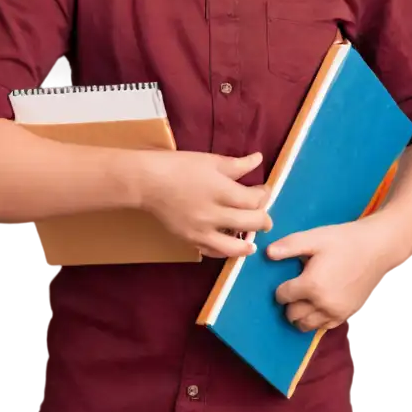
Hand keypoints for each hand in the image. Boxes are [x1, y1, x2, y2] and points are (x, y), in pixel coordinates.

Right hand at [136, 150, 271, 258]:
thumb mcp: (210, 161)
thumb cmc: (179, 167)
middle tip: (263, 215)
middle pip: (250, 223)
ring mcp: (202, 231)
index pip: (254, 201)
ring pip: (235, 247)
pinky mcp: (190, 240)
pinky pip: (213, 252)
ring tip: (252, 239)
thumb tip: (259, 159)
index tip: (262, 190)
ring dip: (248, 243)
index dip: (263, 196)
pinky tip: (230, 246)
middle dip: (263, 219)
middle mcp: (214, 214)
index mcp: (221, 191)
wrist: (147, 182)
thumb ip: (237, 165)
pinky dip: (225, 251)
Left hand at [268, 215, 402, 331]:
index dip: (280, 287)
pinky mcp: (346, 315)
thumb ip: (289, 246)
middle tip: (294, 288)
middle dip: (288, 303)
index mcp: (311, 285)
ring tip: (303, 298)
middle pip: (292, 314)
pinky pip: (323, 327)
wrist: (377, 248)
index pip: (282, 296)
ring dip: (300, 314)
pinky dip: (315, 320)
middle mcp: (322, 304)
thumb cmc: (344, 240)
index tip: (286, 279)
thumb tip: (267, 253)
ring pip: (306, 325)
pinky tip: (317, 305)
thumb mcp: (314, 237)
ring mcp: (335, 312)